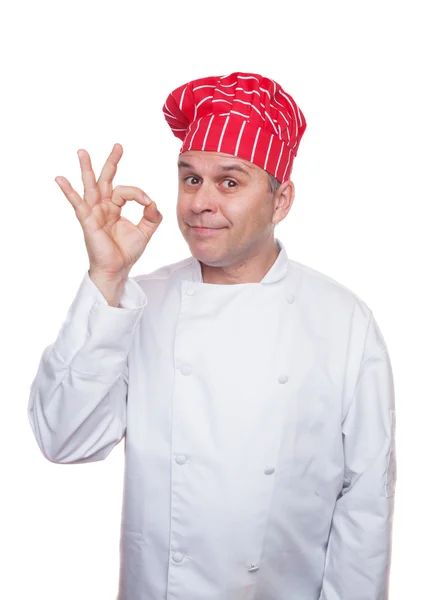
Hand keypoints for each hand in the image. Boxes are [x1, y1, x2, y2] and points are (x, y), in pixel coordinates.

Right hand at [55, 143, 162, 279]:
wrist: (117, 270)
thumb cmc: (126, 252)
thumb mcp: (145, 232)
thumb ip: (152, 216)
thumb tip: (153, 202)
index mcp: (114, 208)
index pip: (125, 191)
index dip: (138, 193)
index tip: (148, 202)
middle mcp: (103, 207)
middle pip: (105, 180)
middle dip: (111, 163)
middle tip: (118, 146)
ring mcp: (94, 213)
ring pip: (90, 186)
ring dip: (87, 169)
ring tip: (82, 152)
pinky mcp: (88, 221)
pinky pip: (78, 204)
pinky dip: (69, 192)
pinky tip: (60, 179)